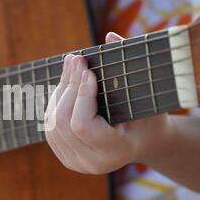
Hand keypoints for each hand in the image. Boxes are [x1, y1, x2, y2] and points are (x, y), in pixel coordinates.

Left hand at [45, 32, 172, 173]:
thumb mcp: (146, 95)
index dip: (82, 95)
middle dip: (69, 87)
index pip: (83, 125)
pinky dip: (56, 101)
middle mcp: (91, 163)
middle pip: (63, 122)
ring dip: (60, 91)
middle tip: (76, 58)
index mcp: (114, 153)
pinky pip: (50, 125)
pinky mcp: (65, 155)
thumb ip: (130, 67)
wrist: (144, 142)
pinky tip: (67, 83)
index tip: (88, 70)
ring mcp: (74, 162)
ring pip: (53, 122)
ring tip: (72, 66)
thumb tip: (110, 36)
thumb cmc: (149, 116)